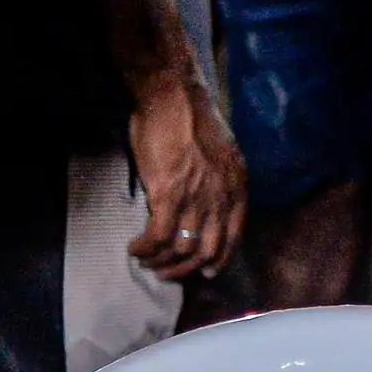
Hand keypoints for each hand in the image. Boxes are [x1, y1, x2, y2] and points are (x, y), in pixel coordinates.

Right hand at [128, 74, 246, 277]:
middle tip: (167, 272)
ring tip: (146, 259)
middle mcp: (221, 196)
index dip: (219, 259)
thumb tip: (204, 207)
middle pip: (208, 250)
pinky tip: (134, 247)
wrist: (173, 98)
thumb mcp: (220, 155)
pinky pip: (157, 236)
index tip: (206, 272)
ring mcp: (196, 197)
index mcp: (237, 186)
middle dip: (186, 268)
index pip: (234, 236)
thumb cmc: (192, 120)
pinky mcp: (168, 194)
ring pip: (181, 248)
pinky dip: (144, 248)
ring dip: (160, 261)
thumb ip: (217, 183)